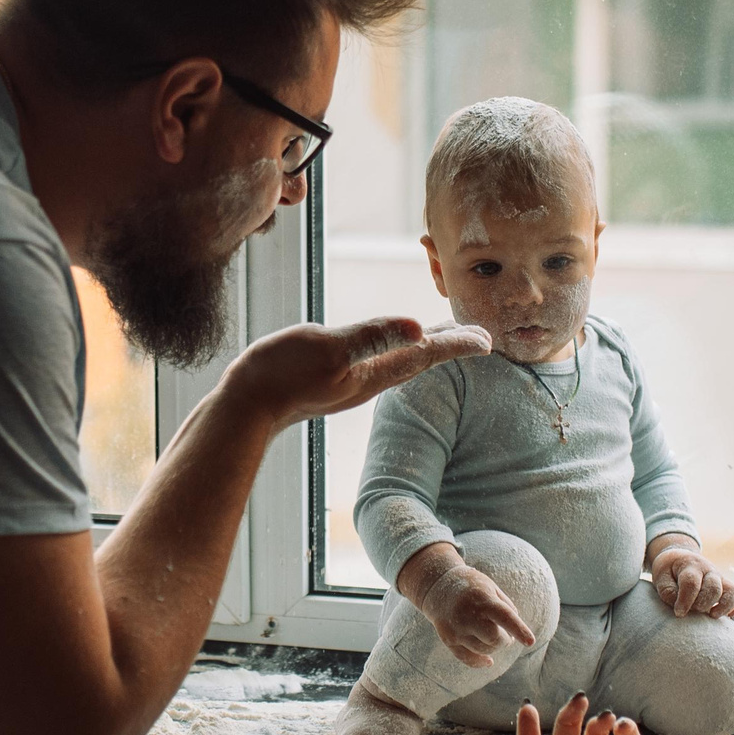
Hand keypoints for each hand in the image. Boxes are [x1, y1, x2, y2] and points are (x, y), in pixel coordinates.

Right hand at [220, 316, 490, 432]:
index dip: (457, 344)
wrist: (244, 408)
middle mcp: (368, 380)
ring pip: (398, 364)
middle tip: (475, 337)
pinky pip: (376, 365)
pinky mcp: (331, 382)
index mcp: (375, 372)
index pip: (427, 354)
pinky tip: (381, 351)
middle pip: (418, 360)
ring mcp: (349, 383)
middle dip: (447, 346)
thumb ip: (373, 337)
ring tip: (437, 338)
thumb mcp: (330, 349)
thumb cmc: (283, 376)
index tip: (488, 340)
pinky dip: (391, 352)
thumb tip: (417, 326)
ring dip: (421, 350)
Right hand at [418, 561, 536, 669]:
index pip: (504, 616)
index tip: (531, 641)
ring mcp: (456, 628)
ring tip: (493, 636)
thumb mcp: (491, 588)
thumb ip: (506, 608)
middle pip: (495, 639)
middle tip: (507, 635)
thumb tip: (515, 631)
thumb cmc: (472, 586)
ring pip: (483, 650)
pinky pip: (467, 658)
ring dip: (493, 648)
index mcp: (482, 599)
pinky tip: (488, 661)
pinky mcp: (448, 639)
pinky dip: (480, 661)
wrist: (438, 585)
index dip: (519, 629)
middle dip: (505, 640)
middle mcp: (467, 614)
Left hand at [649, 542, 733, 617]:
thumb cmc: (669, 570)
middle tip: (692, 611)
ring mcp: (720, 578)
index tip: (679, 613)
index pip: (691, 582)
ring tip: (712, 616)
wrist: (681, 557)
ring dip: (723, 607)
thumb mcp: (661, 576)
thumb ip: (667, 591)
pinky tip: (728, 618)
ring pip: (732, 591)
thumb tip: (680, 608)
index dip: (685, 600)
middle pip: (713, 587)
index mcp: (690, 565)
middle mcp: (708, 570)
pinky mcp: (726, 587)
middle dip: (702, 603)